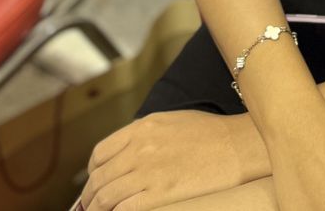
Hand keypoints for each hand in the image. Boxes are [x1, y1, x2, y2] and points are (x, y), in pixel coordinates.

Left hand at [77, 110, 252, 208]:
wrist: (235, 145)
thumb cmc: (208, 133)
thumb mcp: (169, 122)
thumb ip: (143, 135)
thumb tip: (126, 152)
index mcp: (140, 129)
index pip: (100, 154)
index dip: (92, 172)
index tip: (94, 181)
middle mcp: (139, 149)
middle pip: (99, 178)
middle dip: (90, 196)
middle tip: (89, 207)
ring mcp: (148, 172)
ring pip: (106, 197)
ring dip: (97, 210)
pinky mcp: (159, 194)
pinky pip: (124, 209)